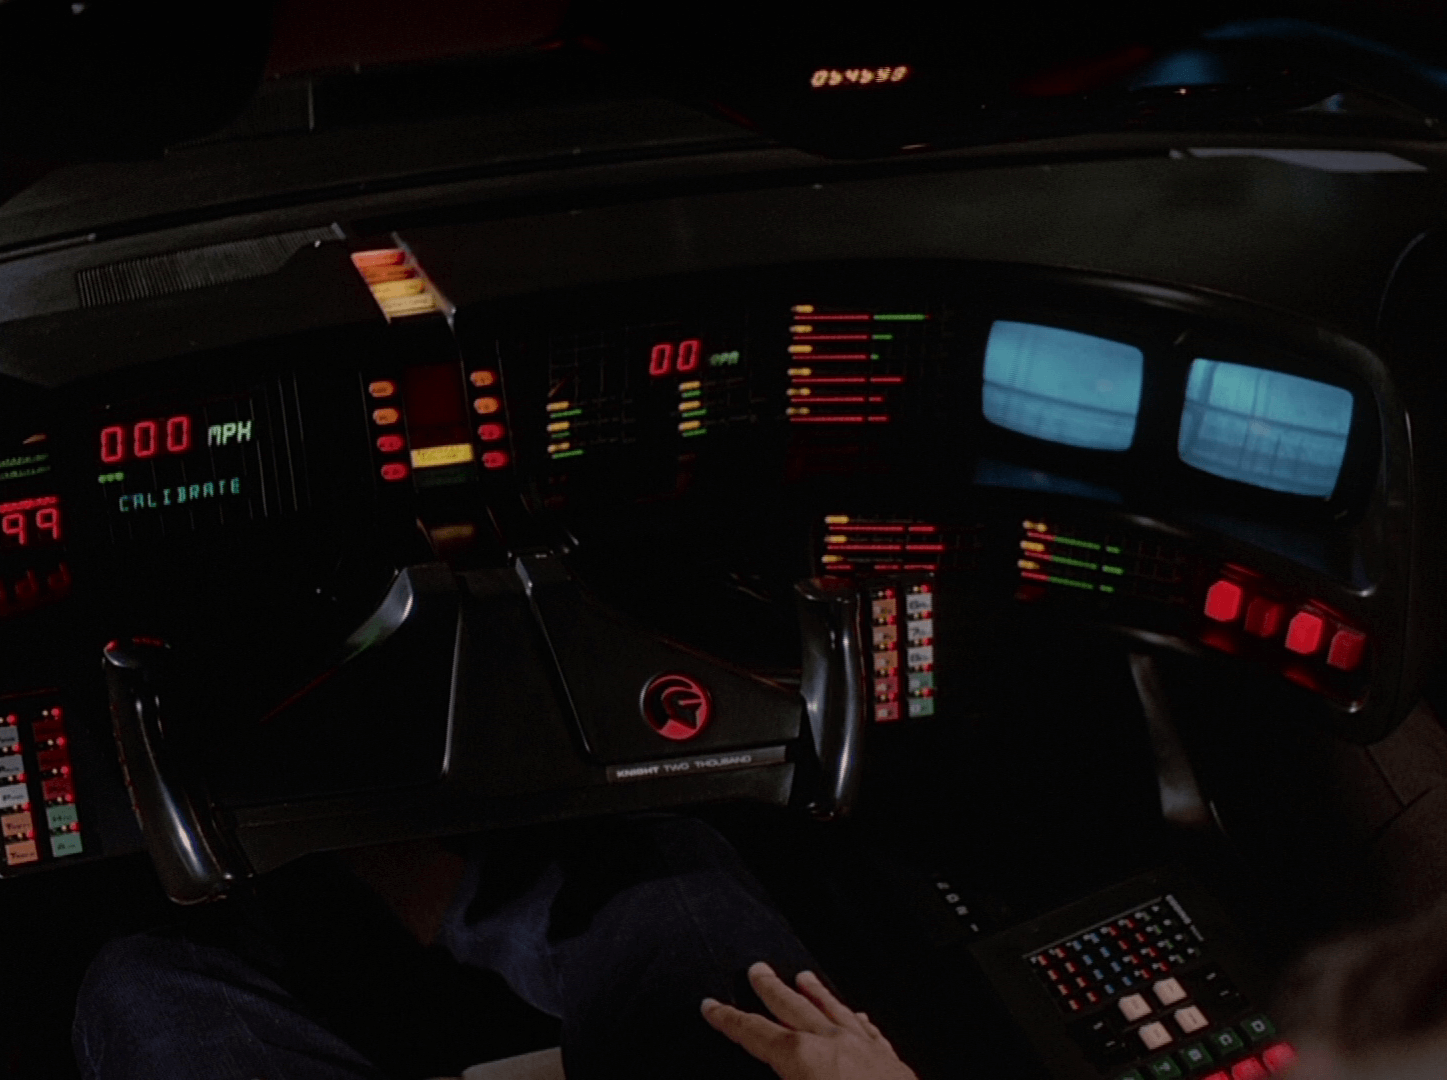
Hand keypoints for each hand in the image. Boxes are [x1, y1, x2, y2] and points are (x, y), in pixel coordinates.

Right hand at [701, 961, 918, 1079]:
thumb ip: (779, 1078)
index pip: (754, 1032)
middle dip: (772, 988)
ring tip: (804, 977)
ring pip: (834, 1010)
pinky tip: (856, 1015)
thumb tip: (770, 1071)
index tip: (712, 1005)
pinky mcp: (892, 1062)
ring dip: (815, 993)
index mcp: (802, 1059)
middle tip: (758, 970)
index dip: (729, 1019)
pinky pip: (867, 1029)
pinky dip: (855, 1018)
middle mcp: (833, 1044)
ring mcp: (865, 1049)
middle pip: (794, 1007)